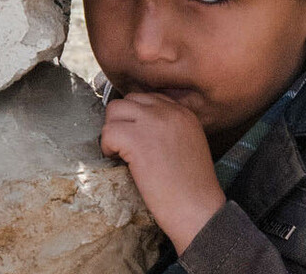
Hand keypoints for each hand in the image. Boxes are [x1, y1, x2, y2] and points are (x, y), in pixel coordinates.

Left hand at [101, 92, 227, 250]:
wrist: (198, 208)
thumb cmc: (193, 187)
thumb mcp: (189, 144)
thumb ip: (170, 129)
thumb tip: (141, 128)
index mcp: (183, 113)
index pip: (149, 98)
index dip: (136, 118)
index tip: (136, 137)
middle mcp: (168, 112)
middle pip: (129, 100)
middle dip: (122, 122)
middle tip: (125, 146)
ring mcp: (152, 123)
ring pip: (114, 110)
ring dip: (113, 132)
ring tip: (121, 153)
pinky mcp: (136, 140)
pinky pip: (108, 132)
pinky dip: (108, 148)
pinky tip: (120, 162)